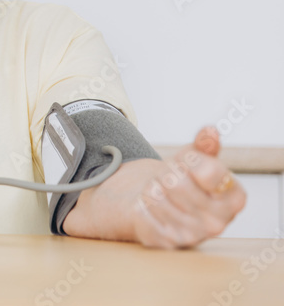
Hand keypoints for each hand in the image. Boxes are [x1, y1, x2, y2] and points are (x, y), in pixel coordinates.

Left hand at [129, 126, 246, 248]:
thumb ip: (204, 146)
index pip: (207, 170)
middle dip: (165, 173)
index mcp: (234, 198)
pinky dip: (140, 203)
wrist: (157, 203)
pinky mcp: (167, 242)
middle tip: (168, 178)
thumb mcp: (194, 159)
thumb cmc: (182, 180)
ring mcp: (194, 236)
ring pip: (155, 195)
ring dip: (151, 187)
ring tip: (160, 193)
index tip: (187, 162)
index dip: (188, 159)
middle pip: (175, 182)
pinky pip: (142, 212)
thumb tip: (210, 132)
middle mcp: (219, 222)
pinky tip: (150, 208)